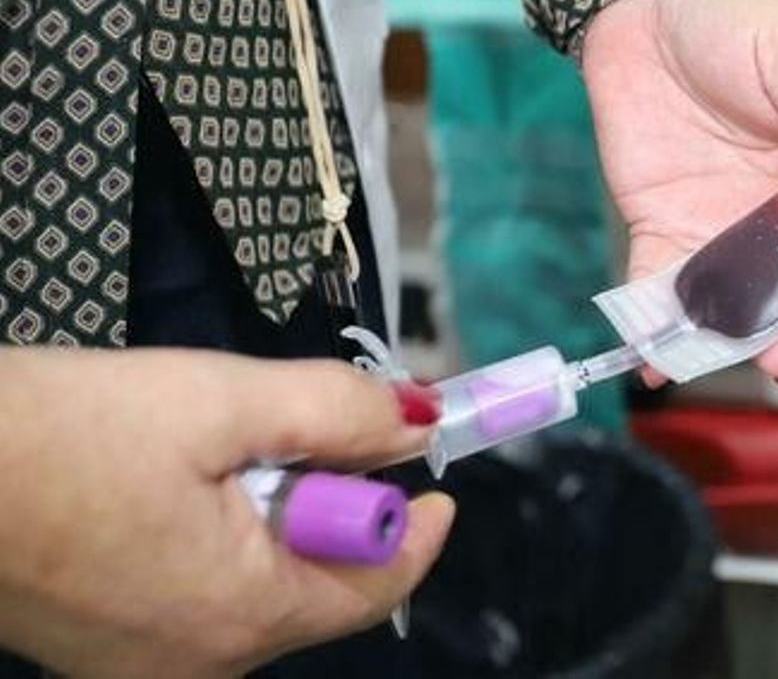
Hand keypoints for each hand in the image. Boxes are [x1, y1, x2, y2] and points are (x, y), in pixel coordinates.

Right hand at [0, 347, 454, 678]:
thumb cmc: (61, 432)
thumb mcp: (218, 401)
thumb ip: (336, 415)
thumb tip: (419, 425)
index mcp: (241, 618)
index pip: (375, 586)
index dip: (416, 529)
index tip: (439, 480)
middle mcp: (199, 667)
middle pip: (317, 590)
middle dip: (334, 510)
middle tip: (320, 437)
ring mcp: (142, 668)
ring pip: (258, 590)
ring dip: (273, 520)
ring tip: (227, 452)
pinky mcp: (100, 652)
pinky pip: (198, 599)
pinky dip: (220, 541)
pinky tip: (178, 487)